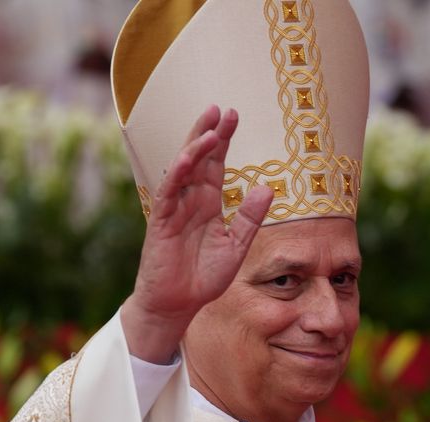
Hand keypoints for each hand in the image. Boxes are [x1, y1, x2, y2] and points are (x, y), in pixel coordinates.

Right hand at [121, 105, 273, 362]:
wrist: (178, 304)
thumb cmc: (203, 277)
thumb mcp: (236, 246)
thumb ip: (250, 219)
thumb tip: (268, 187)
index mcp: (208, 204)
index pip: (215, 165)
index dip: (223, 140)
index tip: (233, 115)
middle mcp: (190, 201)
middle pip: (199, 159)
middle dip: (209, 133)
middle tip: (221, 108)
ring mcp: (174, 209)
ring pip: (184, 170)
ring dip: (195, 147)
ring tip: (210, 126)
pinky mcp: (161, 222)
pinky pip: (169, 192)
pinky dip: (177, 173)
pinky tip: (188, 156)